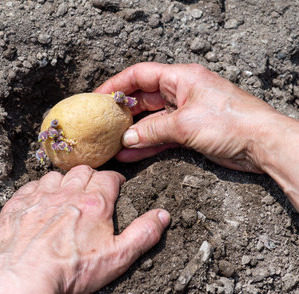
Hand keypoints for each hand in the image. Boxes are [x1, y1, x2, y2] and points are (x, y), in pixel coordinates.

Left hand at [0, 165, 169, 293]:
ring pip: (57, 176)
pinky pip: (32, 185)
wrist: (25, 279)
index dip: (115, 180)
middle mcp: (67, 193)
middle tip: (93, 189)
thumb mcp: (117, 258)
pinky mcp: (19, 204)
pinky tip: (41, 200)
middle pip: (83, 171)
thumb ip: (143, 234)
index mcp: (94, 203)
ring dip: (65, 181)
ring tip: (67, 194)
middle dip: (92, 177)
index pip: (109, 178)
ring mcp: (41, 197)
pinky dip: (39, 189)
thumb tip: (162, 216)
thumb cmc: (71, 271)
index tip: (116, 186)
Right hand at [95, 62, 277, 172]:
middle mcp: (180, 92)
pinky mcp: (189, 132)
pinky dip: (147, 145)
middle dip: (122, 112)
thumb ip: (152, 132)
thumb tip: (126, 139)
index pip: (140, 75)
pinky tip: (129, 153)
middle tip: (102, 124)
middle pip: (143, 99)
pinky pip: (161, 137)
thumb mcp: (185, 124)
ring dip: (132, 133)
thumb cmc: (231, 121)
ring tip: (111, 143)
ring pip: (150, 121)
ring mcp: (184, 113)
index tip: (98, 97)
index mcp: (180, 78)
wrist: (261, 144)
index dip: (117, 84)